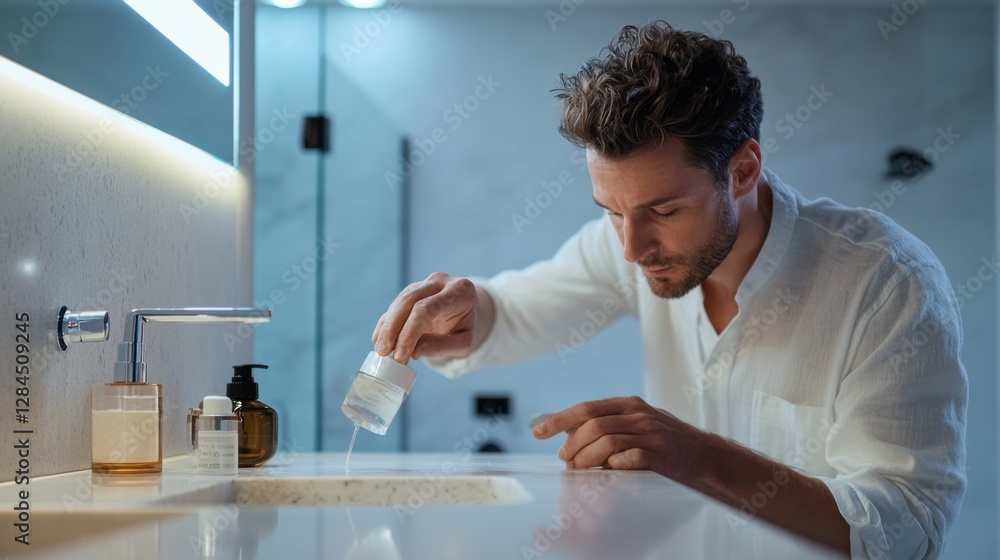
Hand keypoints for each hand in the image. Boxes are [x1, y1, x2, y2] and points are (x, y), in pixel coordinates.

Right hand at [371, 272, 490, 361]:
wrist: (466, 312)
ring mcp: (424, 283)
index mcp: (459, 291)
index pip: (427, 308)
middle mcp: (440, 281)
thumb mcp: (463, 342)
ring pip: (399, 302)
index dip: (410, 332)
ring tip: (381, 350)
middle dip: (393, 328)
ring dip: (387, 327)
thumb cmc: (464, 328)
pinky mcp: (411, 290)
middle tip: (384, 352)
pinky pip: (394, 306)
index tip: (400, 355)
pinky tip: (379, 340)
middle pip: (409, 300)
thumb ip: (442, 346)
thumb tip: (414, 352)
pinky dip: (385, 324)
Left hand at [532, 396, 703, 479]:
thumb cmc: (665, 441)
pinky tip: (609, 472)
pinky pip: (629, 458)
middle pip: (593, 425)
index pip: (586, 408)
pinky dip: (613, 466)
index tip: (537, 431)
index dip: (559, 419)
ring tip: (578, 470)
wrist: (707, 457)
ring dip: (586, 458)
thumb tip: (566, 430)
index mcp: (629, 405)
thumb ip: (606, 424)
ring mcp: (651, 434)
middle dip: (572, 445)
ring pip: (607, 442)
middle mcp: (639, 415)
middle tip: (565, 460)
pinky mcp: (661, 456)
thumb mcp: (636, 423)